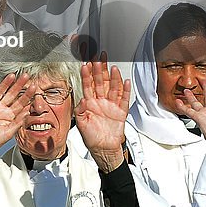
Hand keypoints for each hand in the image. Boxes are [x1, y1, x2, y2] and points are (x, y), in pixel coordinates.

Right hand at [0, 74, 31, 150]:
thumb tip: (27, 113)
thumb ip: (17, 123)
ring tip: (12, 75)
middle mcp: (1, 110)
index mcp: (9, 116)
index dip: (27, 95)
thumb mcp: (8, 134)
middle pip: (12, 95)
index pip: (20, 103)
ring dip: (6, 83)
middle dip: (19, 86)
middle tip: (26, 76)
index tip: (34, 88)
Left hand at [75, 55, 130, 172]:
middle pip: (100, 82)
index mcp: (89, 102)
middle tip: (99, 57)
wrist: (103, 149)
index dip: (86, 74)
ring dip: (113, 77)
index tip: (85, 63)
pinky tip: (125, 81)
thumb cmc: (91, 136)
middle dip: (99, 69)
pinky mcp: (121, 112)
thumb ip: (79, 111)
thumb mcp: (80, 123)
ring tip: (112, 66)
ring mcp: (111, 106)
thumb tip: (81, 100)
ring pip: (112, 88)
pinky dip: (125, 91)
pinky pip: (124, 99)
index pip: (87, 85)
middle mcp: (100, 101)